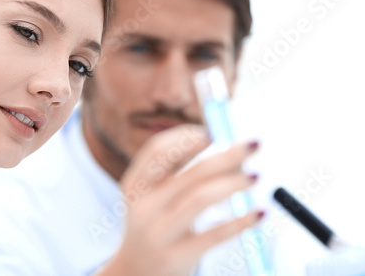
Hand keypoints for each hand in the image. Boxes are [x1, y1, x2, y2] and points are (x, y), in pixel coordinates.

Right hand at [97, 124, 261, 275]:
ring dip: (233, 183)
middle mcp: (143, 207)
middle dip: (226, 155)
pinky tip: (259, 212)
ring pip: (200, 198)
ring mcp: (158, 233)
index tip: (213, 132)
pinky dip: (240, 221)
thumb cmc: (154, 224)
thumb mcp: (153, 196)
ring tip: (255, 176)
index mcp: (135, 185)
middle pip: (188, 173)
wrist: (136, 272)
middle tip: (252, 145)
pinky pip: (215, 235)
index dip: (186, 138)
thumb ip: (180, 172)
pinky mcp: (177, 256)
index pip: (157, 151)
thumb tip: (231, 152)